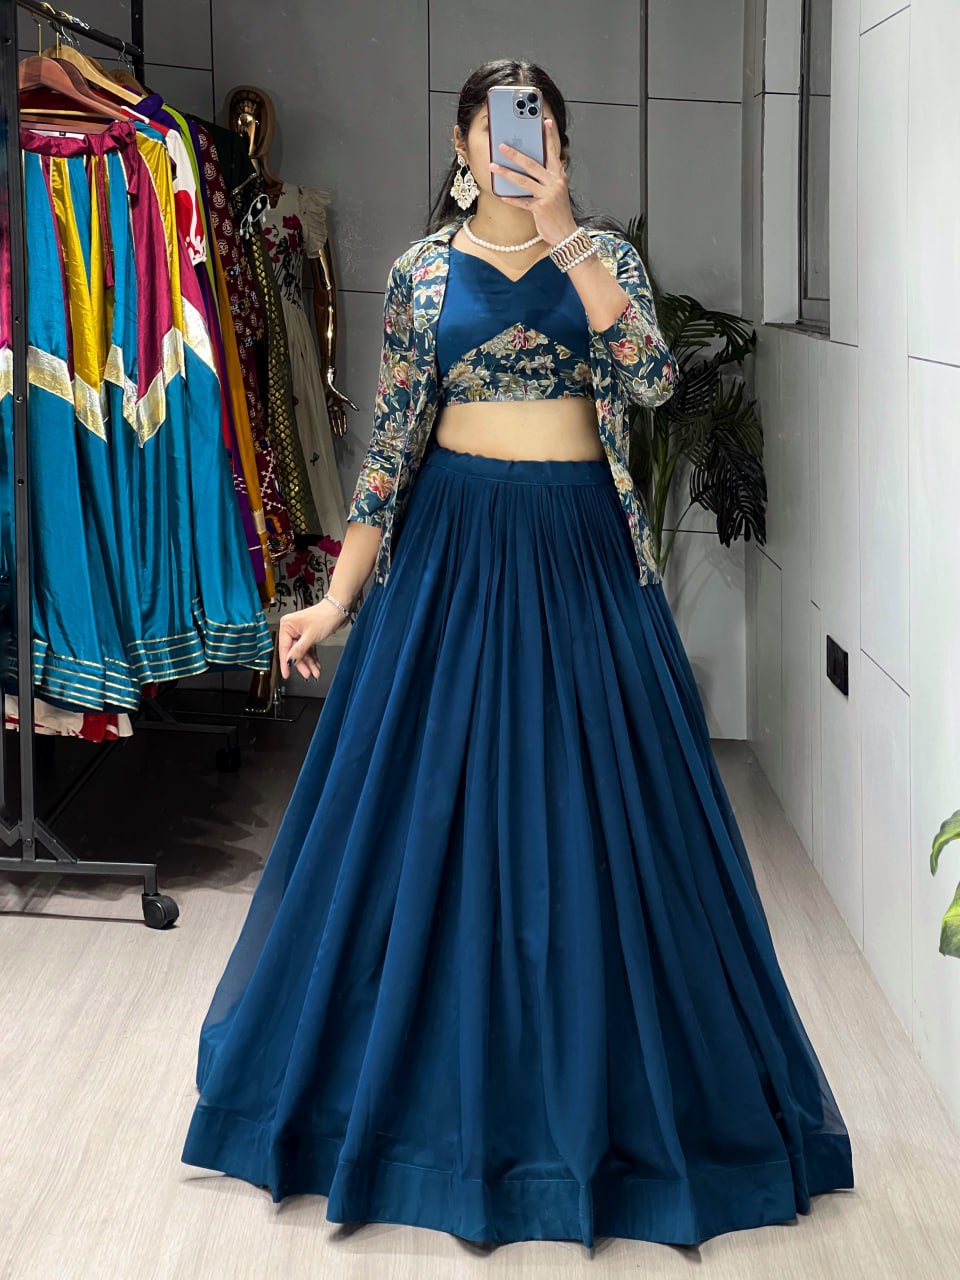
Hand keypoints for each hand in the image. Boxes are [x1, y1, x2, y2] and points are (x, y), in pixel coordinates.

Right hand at [278, 601, 345, 680]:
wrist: (339, 610)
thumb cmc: (325, 616)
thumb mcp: (310, 636)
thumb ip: (299, 650)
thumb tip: (289, 661)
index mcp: (287, 625)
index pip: (284, 648)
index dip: (286, 663)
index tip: (286, 674)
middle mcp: (292, 628)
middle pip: (294, 652)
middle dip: (301, 664)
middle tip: (306, 674)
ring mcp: (300, 633)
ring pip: (302, 653)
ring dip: (309, 663)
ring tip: (314, 672)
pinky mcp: (309, 636)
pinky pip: (308, 650)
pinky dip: (313, 658)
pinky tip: (316, 666)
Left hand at [325, 371, 357, 438]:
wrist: (327, 387)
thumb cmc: (335, 392)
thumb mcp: (344, 399)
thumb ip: (351, 404)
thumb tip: (357, 410)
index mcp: (340, 407)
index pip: (343, 418)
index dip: (344, 425)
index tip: (345, 432)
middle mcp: (336, 409)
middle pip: (338, 421)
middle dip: (339, 428)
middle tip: (340, 436)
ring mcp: (330, 409)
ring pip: (333, 420)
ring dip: (334, 427)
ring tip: (335, 434)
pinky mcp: (325, 408)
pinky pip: (327, 417)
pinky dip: (328, 422)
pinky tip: (329, 428)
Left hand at [488, 118, 576, 247]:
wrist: (566, 234)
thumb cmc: (558, 212)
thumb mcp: (556, 191)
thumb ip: (546, 178)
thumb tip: (529, 168)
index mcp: (559, 176)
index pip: (553, 153)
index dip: (548, 137)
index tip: (543, 122)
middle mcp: (554, 183)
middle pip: (532, 164)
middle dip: (516, 154)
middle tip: (502, 146)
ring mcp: (548, 195)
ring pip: (524, 180)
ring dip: (506, 173)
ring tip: (493, 166)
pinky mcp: (540, 208)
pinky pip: (521, 201)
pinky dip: (511, 198)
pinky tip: (500, 194)